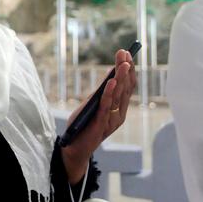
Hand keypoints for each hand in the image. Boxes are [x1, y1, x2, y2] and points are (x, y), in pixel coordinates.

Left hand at [62, 50, 135, 183]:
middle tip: (125, 53)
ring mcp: (112, 120)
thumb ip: (102, 93)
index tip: (127, 53)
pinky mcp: (101, 124)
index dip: (128, 70)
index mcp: (119, 109)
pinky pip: (106, 106)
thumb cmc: (83, 125)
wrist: (74, 149)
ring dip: (121, 78)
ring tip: (123, 63)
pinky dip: (109, 93)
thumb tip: (111, 75)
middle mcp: (119, 114)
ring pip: (118, 96)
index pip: (127, 86)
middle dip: (126, 69)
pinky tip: (111, 81)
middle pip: (125, 88)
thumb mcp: (93, 105)